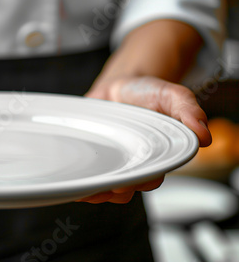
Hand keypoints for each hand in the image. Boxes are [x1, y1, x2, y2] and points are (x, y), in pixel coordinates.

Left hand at [76, 76, 211, 203]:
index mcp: (155, 157)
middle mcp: (133, 163)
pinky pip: (85, 176)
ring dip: (96, 192)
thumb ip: (188, 111)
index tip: (137, 181)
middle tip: (111, 186)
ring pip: (104, 187)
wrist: (119, 85)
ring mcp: (110, 161)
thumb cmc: (148, 93)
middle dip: (118, 190)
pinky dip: (79, 182)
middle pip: (126, 188)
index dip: (143, 182)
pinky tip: (74, 183)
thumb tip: (204, 135)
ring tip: (89, 189)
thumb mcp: (172, 95)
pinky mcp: (91, 156)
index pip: (151, 178)